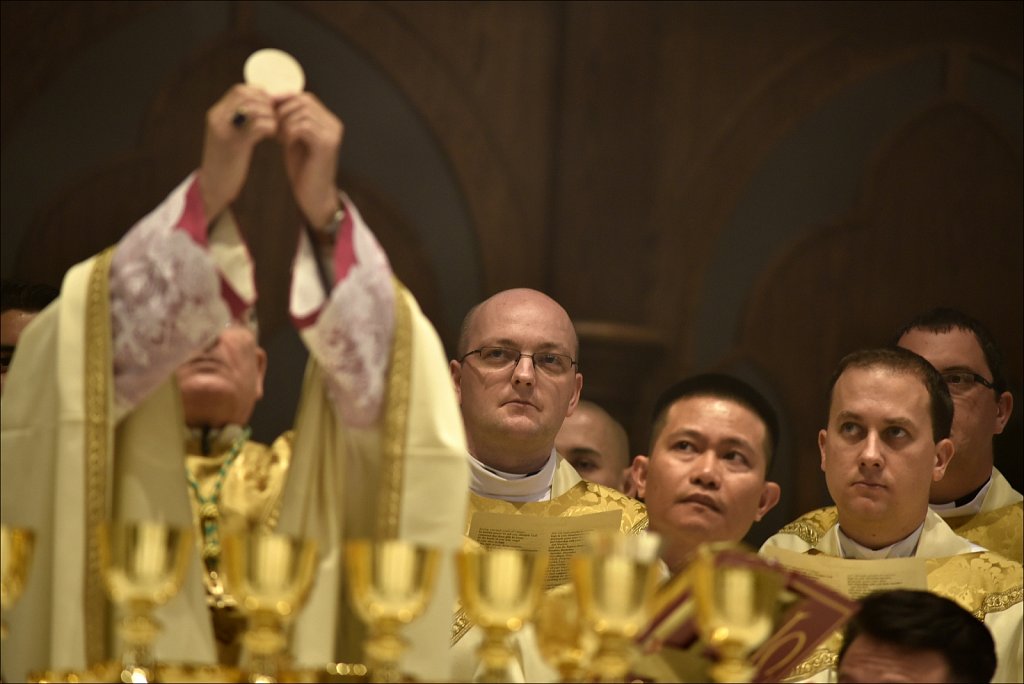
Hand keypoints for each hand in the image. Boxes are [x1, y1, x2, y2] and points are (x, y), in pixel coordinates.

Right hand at [198, 85, 276, 221]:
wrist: (213, 187)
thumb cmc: (227, 162)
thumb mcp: (231, 136)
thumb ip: (242, 120)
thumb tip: (264, 106)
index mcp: (217, 114)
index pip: (240, 90)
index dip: (260, 94)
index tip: (272, 108)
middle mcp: (217, 118)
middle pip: (247, 95)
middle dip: (267, 104)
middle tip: (276, 117)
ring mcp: (224, 130)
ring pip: (253, 107)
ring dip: (270, 116)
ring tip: (275, 128)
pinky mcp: (234, 144)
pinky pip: (257, 126)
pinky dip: (270, 128)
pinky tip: (272, 136)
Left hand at [275, 92, 342, 228]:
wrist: (314, 196)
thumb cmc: (303, 169)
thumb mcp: (294, 139)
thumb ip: (290, 121)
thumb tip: (272, 101)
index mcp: (327, 121)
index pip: (304, 97)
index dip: (284, 100)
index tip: (267, 111)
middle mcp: (333, 124)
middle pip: (304, 101)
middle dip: (282, 111)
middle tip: (271, 126)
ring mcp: (332, 133)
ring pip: (302, 112)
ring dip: (284, 122)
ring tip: (278, 137)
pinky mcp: (326, 144)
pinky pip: (303, 126)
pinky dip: (289, 132)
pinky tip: (284, 143)